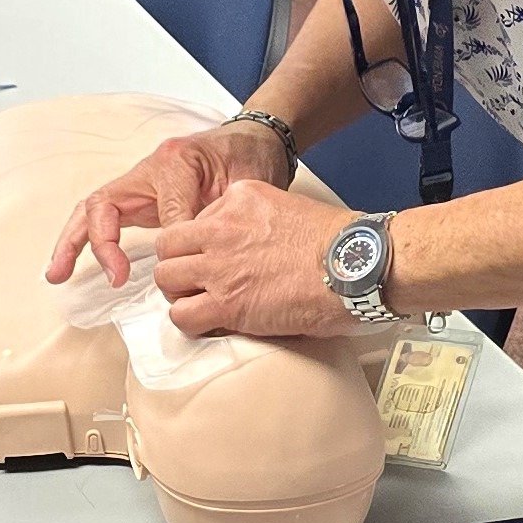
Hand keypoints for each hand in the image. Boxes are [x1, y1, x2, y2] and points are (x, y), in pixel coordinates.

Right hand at [45, 121, 289, 287]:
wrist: (253, 141)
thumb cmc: (250, 159)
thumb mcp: (245, 183)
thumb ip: (221, 213)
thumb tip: (194, 252)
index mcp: (176, 162)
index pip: (163, 209)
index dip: (171, 242)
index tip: (178, 267)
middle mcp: (150, 169)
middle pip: (105, 202)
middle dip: (94, 241)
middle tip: (102, 276)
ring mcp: (140, 183)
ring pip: (95, 210)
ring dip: (73, 242)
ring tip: (56, 274)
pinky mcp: (139, 197)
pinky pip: (104, 218)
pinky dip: (85, 241)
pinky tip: (69, 265)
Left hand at [154, 181, 351, 338]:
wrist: (355, 265)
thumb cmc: (338, 242)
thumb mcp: (289, 208)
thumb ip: (258, 222)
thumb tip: (250, 248)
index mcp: (239, 199)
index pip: (195, 220)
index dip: (200, 244)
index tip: (213, 258)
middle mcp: (221, 227)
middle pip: (169, 246)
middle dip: (179, 265)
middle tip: (197, 282)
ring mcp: (220, 266)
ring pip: (167, 278)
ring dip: (181, 293)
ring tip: (202, 304)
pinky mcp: (226, 303)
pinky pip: (182, 315)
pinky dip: (191, 323)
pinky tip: (211, 323)